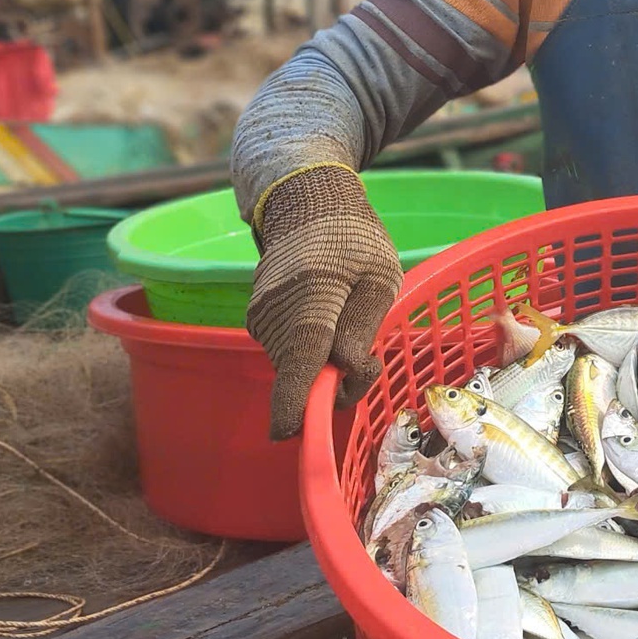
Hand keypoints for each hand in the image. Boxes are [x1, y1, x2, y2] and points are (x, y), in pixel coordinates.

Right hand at [245, 164, 402, 439]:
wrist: (307, 204)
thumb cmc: (356, 240)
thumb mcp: (380, 275)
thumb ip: (363, 325)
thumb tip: (345, 371)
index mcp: (312, 296)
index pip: (300, 357)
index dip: (295, 402)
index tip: (290, 435)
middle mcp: (275, 311)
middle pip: (302, 372)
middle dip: (335, 383)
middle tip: (368, 358)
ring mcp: (260, 316)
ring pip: (295, 366)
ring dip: (324, 366)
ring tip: (348, 325)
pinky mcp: (257, 320)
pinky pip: (288, 353)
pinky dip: (311, 353)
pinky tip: (327, 324)